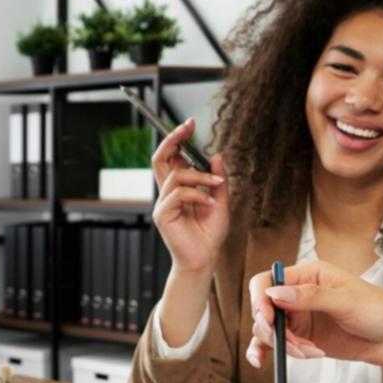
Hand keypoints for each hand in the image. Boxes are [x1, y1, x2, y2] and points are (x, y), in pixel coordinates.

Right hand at [151, 118, 228, 274]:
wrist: (205, 259)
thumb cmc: (209, 233)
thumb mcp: (220, 201)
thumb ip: (217, 180)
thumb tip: (216, 156)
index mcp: (179, 187)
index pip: (173, 157)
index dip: (178, 138)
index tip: (189, 124)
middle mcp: (168, 192)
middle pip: (161, 157)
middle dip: (173, 139)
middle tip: (187, 127)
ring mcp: (164, 202)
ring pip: (176, 174)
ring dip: (199, 176)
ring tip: (216, 184)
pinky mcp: (163, 214)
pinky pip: (178, 194)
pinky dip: (197, 194)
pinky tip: (208, 203)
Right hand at [246, 259, 382, 369]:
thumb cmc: (378, 311)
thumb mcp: (347, 301)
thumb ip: (311, 297)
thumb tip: (276, 293)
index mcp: (309, 274)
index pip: (268, 281)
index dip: (261, 299)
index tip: (268, 320)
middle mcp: (298, 294)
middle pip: (264, 308)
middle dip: (273, 329)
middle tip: (293, 344)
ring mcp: (299, 317)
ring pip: (269, 330)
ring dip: (282, 345)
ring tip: (310, 352)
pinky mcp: (302, 338)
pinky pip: (275, 345)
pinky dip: (267, 353)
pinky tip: (262, 362)